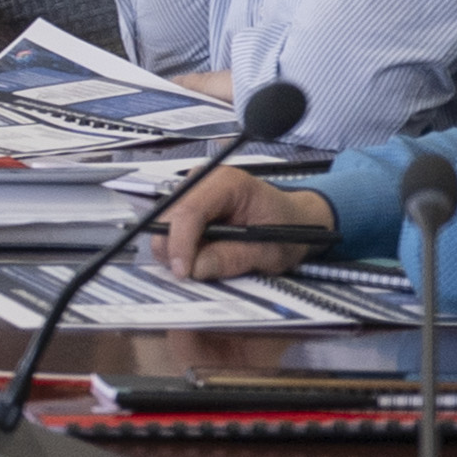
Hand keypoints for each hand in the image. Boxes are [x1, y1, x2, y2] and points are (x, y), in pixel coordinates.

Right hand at [150, 168, 331, 278]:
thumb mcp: (269, 251)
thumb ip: (233, 258)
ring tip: (202, 266)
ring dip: (176, 252)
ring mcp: (191, 191)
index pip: (190, 211)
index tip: (182, 273)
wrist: (293, 220)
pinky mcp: (185, 205)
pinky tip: (200, 258)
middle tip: (192, 277)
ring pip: (164, 226)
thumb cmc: (287, 230)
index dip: (180, 243)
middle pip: (169, 218)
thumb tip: (195, 268)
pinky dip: (179, 250)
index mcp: (227, 182)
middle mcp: (202, 180)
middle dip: (175, 251)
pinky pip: (169, 231)